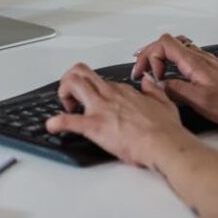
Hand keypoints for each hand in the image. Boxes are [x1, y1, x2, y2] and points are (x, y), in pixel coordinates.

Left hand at [46, 62, 187, 167]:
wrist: (164, 144)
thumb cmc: (166, 130)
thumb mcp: (164, 102)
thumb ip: (153, 90)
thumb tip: (148, 81)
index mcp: (123, 91)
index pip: (101, 82)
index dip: (94, 89)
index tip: (94, 100)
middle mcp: (109, 95)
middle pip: (81, 73)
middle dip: (70, 81)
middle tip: (72, 97)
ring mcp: (101, 109)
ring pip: (73, 84)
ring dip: (63, 92)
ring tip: (66, 105)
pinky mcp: (94, 126)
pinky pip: (69, 121)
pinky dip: (57, 123)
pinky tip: (52, 126)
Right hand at [131, 33, 217, 129]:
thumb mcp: (201, 101)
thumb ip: (176, 90)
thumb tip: (158, 84)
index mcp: (195, 63)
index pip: (163, 44)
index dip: (150, 57)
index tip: (149, 75)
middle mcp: (200, 58)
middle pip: (166, 43)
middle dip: (149, 55)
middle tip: (141, 72)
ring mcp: (206, 62)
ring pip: (176, 48)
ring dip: (159, 57)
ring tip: (151, 71)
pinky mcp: (210, 69)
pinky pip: (185, 56)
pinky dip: (172, 62)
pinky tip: (172, 74)